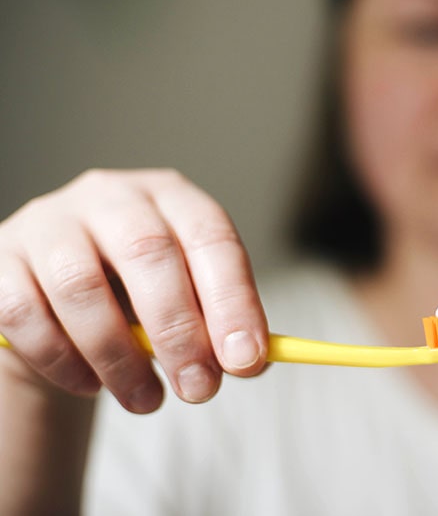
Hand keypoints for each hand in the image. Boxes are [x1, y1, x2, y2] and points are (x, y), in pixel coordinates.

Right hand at [0, 169, 268, 412]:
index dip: (233, 300)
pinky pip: (24, 314)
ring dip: (120, 358)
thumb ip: (222, 326)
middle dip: (180, 332)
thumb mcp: (188, 296)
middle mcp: (112, 195)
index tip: (247, 359)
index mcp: (172, 197)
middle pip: (150, 254)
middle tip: (200, 391)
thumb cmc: (138, 294)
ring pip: (81, 287)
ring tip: (148, 401)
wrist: (55, 291)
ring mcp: (49, 221)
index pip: (211, 237)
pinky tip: (90, 385)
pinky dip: (62, 360)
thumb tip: (252, 361)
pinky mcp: (0, 257)